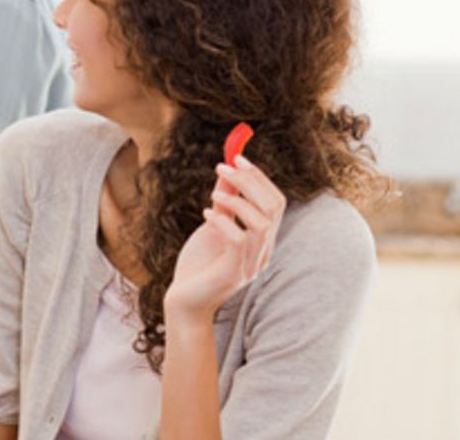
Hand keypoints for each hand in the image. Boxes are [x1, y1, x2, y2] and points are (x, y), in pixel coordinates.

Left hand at [165, 155, 286, 322]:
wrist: (184, 301)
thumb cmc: (198, 265)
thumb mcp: (213, 226)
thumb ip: (225, 201)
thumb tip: (228, 169)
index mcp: (263, 240)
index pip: (275, 202)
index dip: (259, 178)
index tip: (237, 158)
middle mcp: (263, 252)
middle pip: (272, 207)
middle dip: (250, 181)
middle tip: (224, 166)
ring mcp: (252, 264)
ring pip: (261, 222)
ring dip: (237, 200)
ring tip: (214, 194)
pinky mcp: (234, 273)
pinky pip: (239, 240)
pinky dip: (224, 221)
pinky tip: (206, 215)